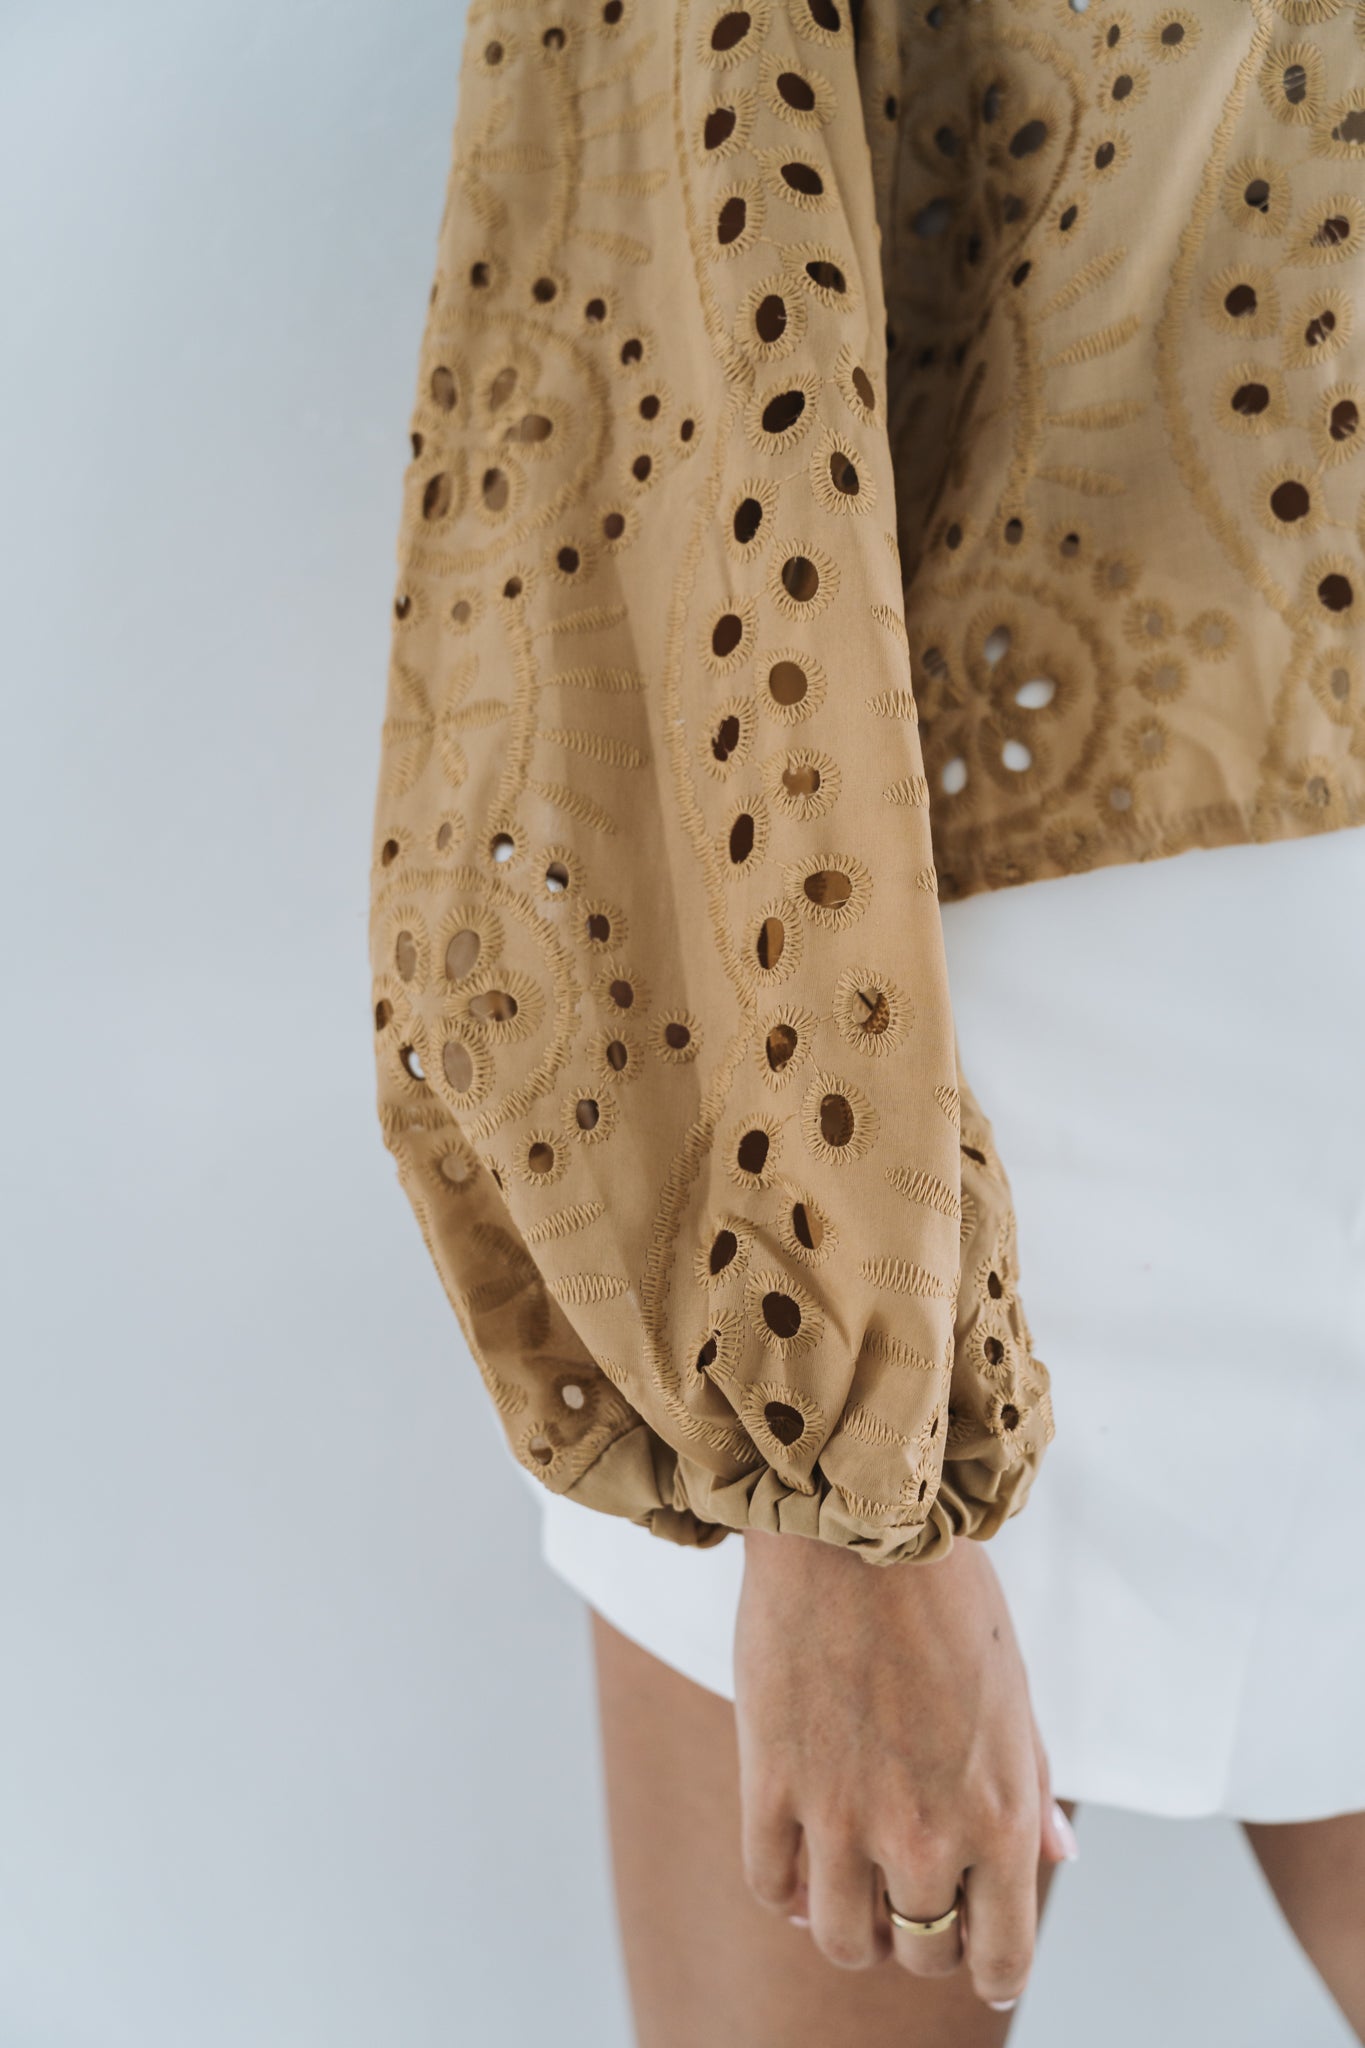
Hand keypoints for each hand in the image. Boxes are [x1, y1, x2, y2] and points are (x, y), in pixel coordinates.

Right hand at [733, 1528, 1075, 2007]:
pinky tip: (802, 1857)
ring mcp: (841, 1816)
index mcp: (1002, 1815)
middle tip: (910, 1891)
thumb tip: (1062, 1853)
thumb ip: (1034, 1784)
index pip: (1001, 1960)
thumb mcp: (1013, 1690)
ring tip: (851, 1883)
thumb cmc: (946, 1596)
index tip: (976, 1949)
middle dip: (921, 1936)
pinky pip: (772, 1885)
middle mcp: (925, 1833)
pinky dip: (789, 1889)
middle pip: (921, 1953)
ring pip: (843, 1940)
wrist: (856, 1528)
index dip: (990, 1967)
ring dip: (852, 1926)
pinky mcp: (771, 1783)